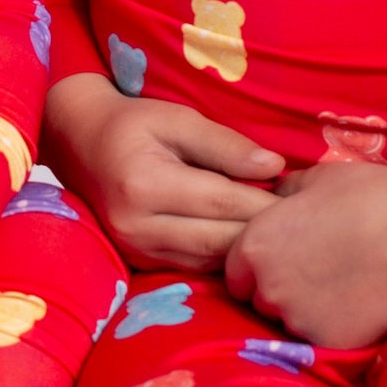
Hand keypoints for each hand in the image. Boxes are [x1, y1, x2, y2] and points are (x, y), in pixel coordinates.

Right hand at [42, 72, 283, 268]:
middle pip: (221, 241)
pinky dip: (226, 257)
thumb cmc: (132, 124)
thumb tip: (274, 168)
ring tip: (283, 235)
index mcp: (145, 185)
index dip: (268, 203)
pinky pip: (196, 267)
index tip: (304, 200)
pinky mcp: (141, 262)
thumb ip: (225, 144)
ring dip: (249, 250)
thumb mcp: (177, 119)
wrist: (80, 145)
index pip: (224, 203)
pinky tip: (251, 242)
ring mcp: (136, 250)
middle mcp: (137, 226)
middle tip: (306, 224)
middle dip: (265, 233)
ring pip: (211, 262)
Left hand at [223, 160, 386, 351]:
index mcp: (254, 246)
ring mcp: (298, 319)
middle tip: (318, 272)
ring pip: (290, 322)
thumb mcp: (315, 180)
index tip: (285, 260)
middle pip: (260, 301)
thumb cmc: (369, 195)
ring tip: (343, 284)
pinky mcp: (330, 340)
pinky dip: (336, 324)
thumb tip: (274, 199)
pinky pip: (322, 337)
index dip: (258, 268)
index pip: (236, 273)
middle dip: (280, 291)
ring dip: (306, 309)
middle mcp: (267, 288)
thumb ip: (283, 196)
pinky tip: (360, 301)